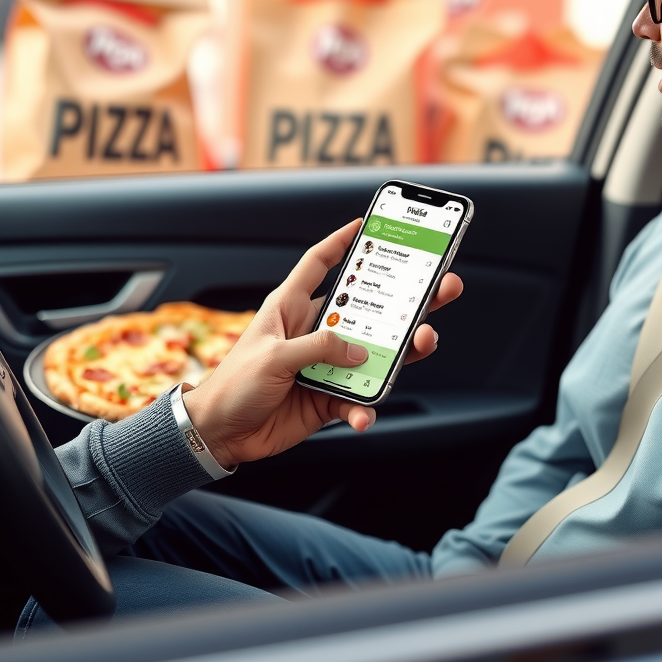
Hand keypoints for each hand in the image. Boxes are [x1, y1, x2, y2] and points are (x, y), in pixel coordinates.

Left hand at [184, 219, 462, 466]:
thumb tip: (359, 349)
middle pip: (367, 309)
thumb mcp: (273, 355)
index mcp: (292, 307)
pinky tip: (364, 415)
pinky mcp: (329, 396)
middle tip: (442, 286)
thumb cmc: (233, 385)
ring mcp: (326, 364)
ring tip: (424, 342)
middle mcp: (314, 331)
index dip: (342, 241)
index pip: (320, 264)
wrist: (219, 436)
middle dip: (406, 298)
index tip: (367, 224)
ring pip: (375, 353)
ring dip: (402, 351)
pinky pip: (358, 398)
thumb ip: (318, 347)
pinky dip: (364, 409)